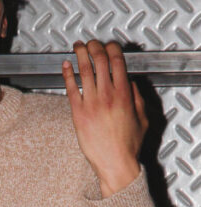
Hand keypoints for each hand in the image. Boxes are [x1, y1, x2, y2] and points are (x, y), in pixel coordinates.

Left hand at [62, 40, 147, 197]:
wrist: (115, 163)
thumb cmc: (129, 145)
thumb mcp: (142, 118)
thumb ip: (137, 97)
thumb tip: (130, 83)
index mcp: (124, 94)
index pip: (117, 61)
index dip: (112, 48)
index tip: (108, 45)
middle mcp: (107, 95)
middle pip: (99, 61)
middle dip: (94, 46)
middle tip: (90, 42)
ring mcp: (91, 104)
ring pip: (84, 71)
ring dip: (80, 54)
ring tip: (77, 47)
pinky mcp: (78, 114)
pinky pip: (70, 88)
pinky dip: (67, 74)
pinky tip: (65, 65)